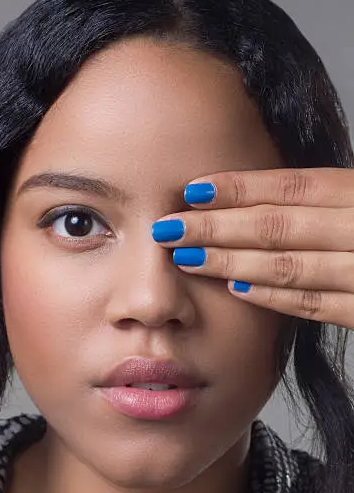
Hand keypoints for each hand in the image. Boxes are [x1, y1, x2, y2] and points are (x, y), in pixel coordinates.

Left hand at [151, 168, 353, 328]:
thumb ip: (324, 197)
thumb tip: (257, 195)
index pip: (289, 187)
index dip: (237, 189)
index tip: (191, 192)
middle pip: (276, 226)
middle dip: (215, 227)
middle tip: (169, 228)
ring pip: (286, 266)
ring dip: (231, 262)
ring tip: (187, 258)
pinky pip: (312, 304)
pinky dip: (271, 296)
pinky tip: (234, 289)